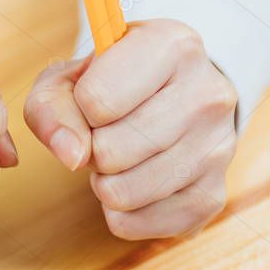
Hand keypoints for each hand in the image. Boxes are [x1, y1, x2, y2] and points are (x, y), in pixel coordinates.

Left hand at [23, 19, 237, 238]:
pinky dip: (120, 212)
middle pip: (110, 152)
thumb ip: (50, 107)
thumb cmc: (111, 84)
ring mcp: (219, 148)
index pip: (97, 101)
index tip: (95, 101)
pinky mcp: (212, 196)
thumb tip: (71, 155)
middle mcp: (208, 93)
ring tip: (121, 157)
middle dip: (92, 150)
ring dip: (104, 183)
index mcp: (174, 45)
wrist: (171, 100)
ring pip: (122, 193)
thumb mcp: (69, 78)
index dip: (80, 109)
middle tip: (107, 134)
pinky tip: (135, 182)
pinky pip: (135, 223)